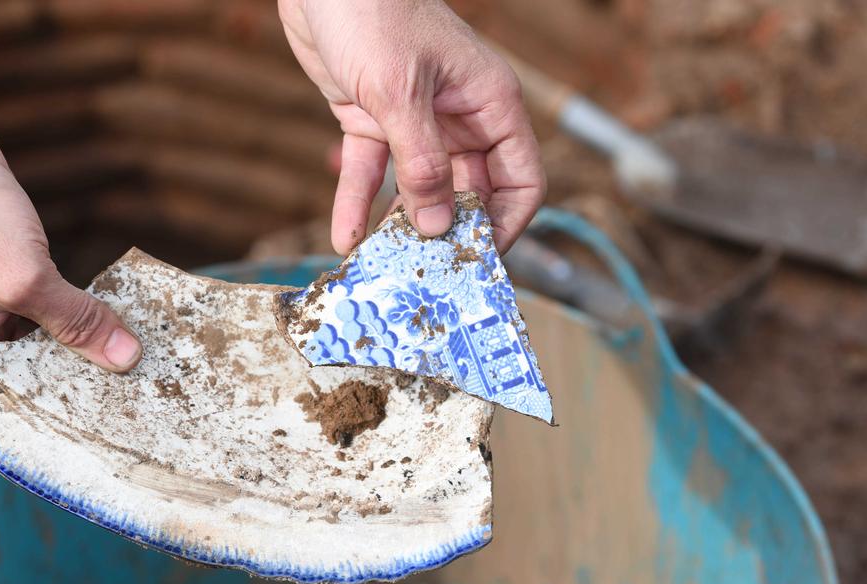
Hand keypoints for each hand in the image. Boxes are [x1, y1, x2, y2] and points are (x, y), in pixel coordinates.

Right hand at [0, 85, 141, 387]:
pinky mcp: (0, 296)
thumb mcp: (25, 277)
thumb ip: (77, 321)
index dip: (59, 414)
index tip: (112, 421)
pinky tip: (114, 330)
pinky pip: (43, 322)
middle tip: (137, 396)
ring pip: (41, 352)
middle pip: (28, 382)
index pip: (8, 407)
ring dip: (80, 350)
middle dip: (76, 381)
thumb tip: (127, 358)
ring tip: (134, 368)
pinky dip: (73, 322)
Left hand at [279, 0, 543, 253]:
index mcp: (489, 103)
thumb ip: (420, 162)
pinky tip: (346, 238)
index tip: (478, 260)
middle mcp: (459, 117)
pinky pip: (372, 174)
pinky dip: (359, 204)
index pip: (520, 178)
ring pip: (418, 189)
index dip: (506, 223)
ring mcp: (415, 122)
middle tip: (426, 275)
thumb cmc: (374, 13)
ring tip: (385, 266)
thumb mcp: (399, 92)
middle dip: (449, 234)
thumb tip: (438, 225)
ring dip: (402, 226)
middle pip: (469, 192)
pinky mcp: (372, 120)